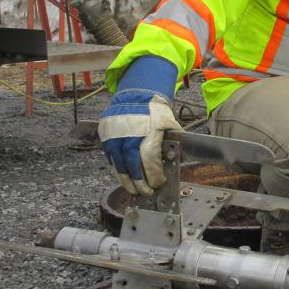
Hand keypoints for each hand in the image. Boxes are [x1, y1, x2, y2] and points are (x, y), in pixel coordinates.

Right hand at [98, 56, 179, 196]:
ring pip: (118, 164)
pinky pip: (110, 157)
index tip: (158, 183)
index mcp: (148, 133)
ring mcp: (115, 136)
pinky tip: (123, 176)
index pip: (149, 160)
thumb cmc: (154, 111)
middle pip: (132, 166)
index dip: (154, 175)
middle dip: (139, 183)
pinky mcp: (106, 136)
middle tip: (145, 193)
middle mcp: (130, 136)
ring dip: (125, 180)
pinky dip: (117, 168)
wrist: (135, 95)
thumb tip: (182, 158)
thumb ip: (175, 139)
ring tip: (132, 190)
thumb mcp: (169, 122)